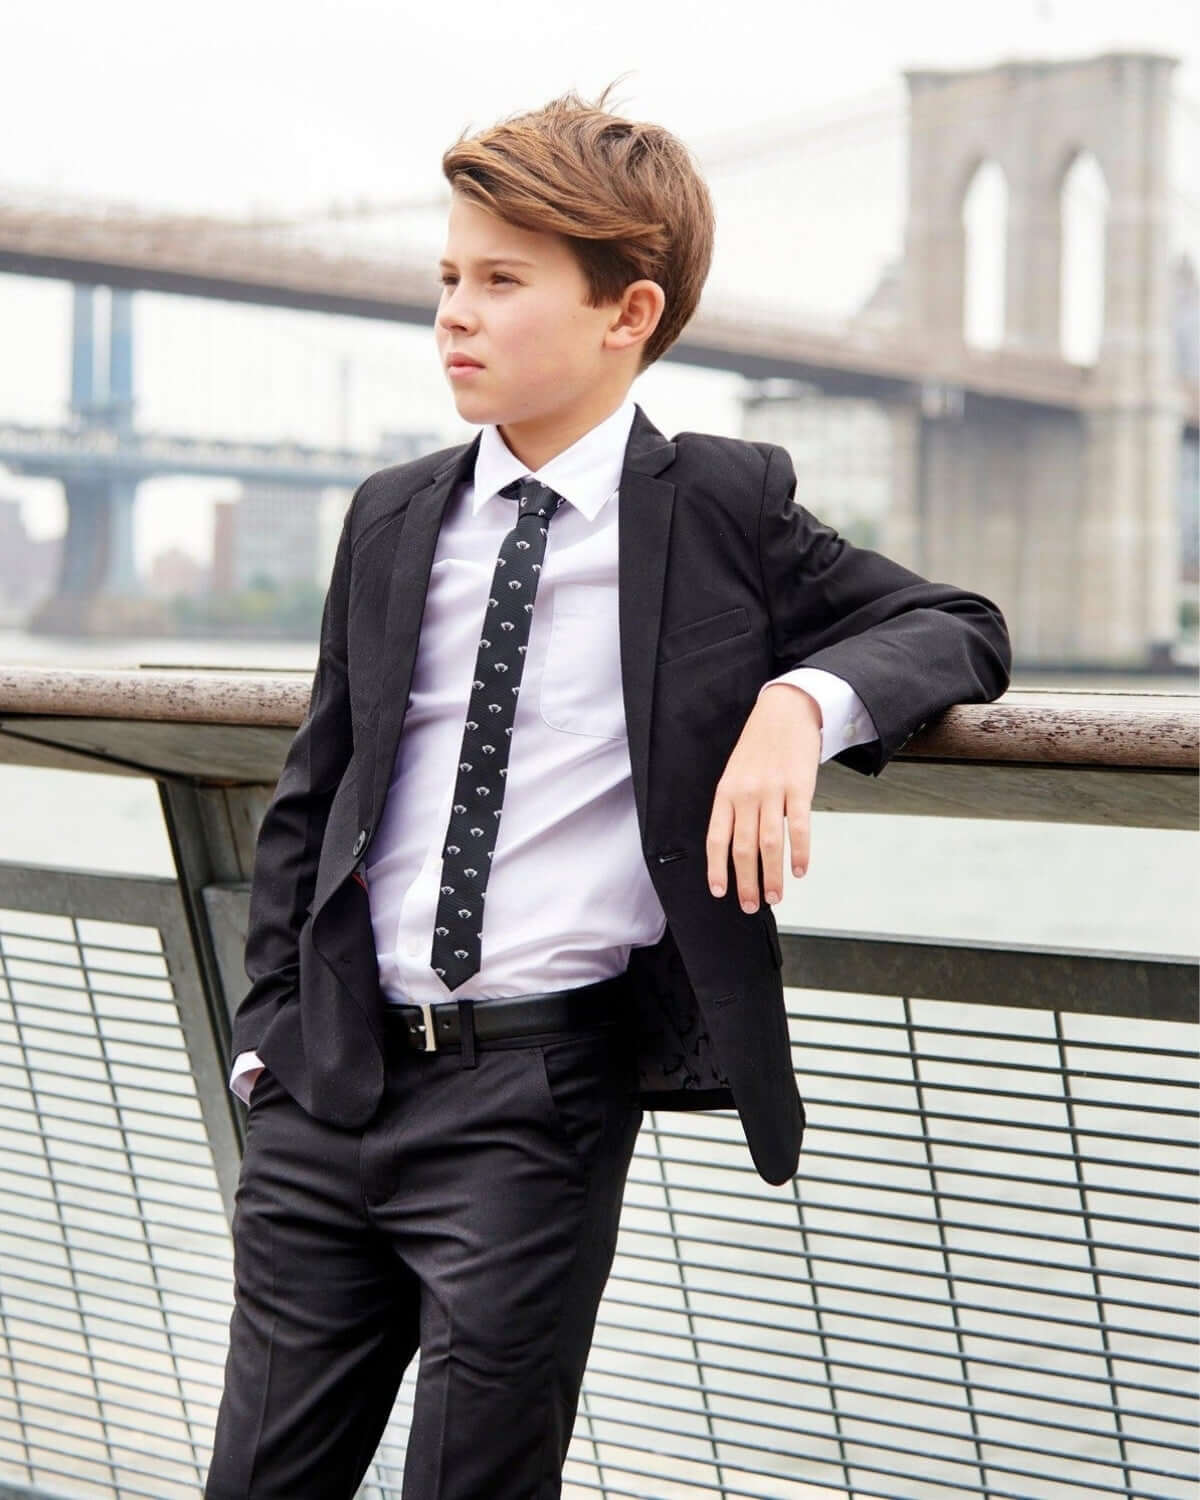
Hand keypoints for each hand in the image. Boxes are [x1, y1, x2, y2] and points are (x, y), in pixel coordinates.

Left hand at [705, 684, 821, 910]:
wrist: (785, 711)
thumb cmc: (760, 745)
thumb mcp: (736, 773)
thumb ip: (736, 806)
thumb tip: (741, 845)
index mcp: (726, 792)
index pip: (716, 838)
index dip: (717, 869)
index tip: (720, 892)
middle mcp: (746, 794)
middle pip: (743, 848)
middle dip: (746, 882)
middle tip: (750, 906)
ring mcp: (772, 791)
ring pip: (770, 843)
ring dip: (771, 875)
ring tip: (774, 896)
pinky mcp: (798, 787)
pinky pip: (799, 827)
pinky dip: (800, 852)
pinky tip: (799, 870)